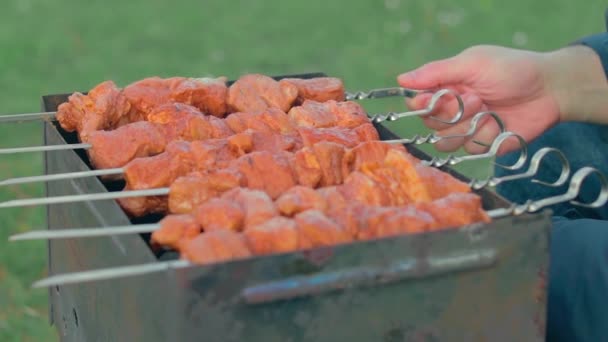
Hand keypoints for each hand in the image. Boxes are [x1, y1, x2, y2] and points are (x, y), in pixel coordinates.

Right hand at [397, 44, 606, 153]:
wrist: (549, 90)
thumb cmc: (511, 69)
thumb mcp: (472, 63)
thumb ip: (436, 72)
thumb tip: (401, 79)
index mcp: (446, 86)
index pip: (417, 101)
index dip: (421, 103)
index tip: (433, 98)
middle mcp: (453, 109)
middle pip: (429, 124)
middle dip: (451, 112)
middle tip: (476, 97)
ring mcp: (467, 128)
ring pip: (445, 142)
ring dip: (465, 126)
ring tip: (487, 109)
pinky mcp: (483, 144)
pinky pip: (469, 149)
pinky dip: (484, 135)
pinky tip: (499, 123)